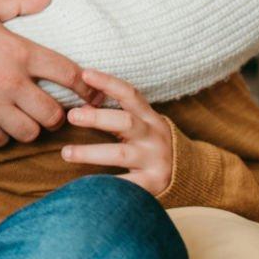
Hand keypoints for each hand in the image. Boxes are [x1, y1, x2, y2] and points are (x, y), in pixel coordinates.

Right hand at [0, 0, 90, 146]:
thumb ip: (18, 4)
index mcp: (18, 51)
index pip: (69, 74)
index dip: (86, 86)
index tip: (91, 92)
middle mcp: (9, 82)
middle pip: (54, 114)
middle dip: (57, 113)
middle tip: (51, 108)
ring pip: (29, 133)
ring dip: (31, 126)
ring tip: (25, 117)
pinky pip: (0, 140)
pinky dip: (2, 134)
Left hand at [63, 68, 175, 196]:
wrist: (192, 176)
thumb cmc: (153, 147)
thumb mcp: (143, 127)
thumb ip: (117, 116)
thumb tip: (81, 108)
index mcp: (150, 118)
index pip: (130, 94)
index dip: (108, 82)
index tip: (85, 74)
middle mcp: (154, 137)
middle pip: (126, 122)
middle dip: (97, 118)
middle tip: (71, 115)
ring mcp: (154, 160)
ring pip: (119, 154)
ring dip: (89, 153)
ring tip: (66, 153)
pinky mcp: (153, 184)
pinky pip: (126, 184)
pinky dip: (105, 184)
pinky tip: (85, 184)